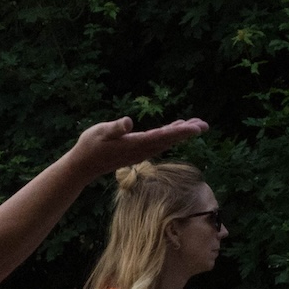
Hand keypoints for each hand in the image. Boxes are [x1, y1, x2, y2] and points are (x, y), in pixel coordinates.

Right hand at [65, 116, 210, 177]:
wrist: (83, 166)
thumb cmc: (89, 147)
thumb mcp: (100, 132)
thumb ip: (115, 128)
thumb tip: (128, 122)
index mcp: (135, 144)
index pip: (162, 136)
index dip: (180, 132)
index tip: (196, 128)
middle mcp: (141, 150)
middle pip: (169, 140)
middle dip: (187, 132)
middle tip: (205, 125)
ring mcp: (139, 152)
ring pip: (165, 142)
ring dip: (180, 134)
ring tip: (195, 125)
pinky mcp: (136, 152)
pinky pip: (158, 143)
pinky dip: (169, 135)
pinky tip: (175, 130)